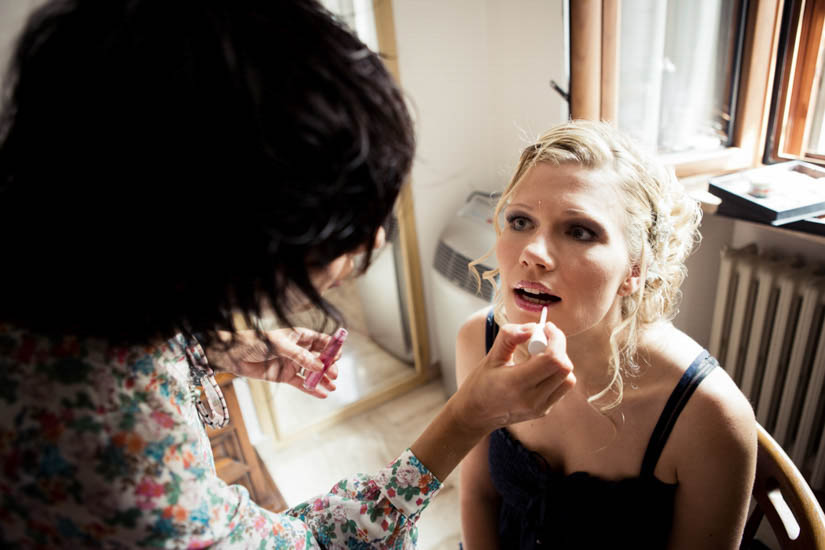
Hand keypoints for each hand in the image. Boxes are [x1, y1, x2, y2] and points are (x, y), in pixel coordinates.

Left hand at [205, 328, 339, 397]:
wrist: (234, 356)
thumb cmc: (255, 342)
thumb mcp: (279, 346)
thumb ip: (299, 356)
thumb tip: (318, 366)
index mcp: (298, 336)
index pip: (320, 340)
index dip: (331, 347)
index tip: (339, 355)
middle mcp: (298, 350)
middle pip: (319, 358)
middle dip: (329, 366)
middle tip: (333, 374)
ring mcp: (292, 363)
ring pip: (312, 372)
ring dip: (323, 379)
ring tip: (332, 386)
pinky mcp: (285, 376)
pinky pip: (302, 383)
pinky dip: (312, 389)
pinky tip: (322, 394)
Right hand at [449, 321, 575, 433]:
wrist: (476, 414)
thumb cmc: (480, 383)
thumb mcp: (491, 357)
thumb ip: (509, 337)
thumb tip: (532, 327)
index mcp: (515, 383)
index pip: (553, 359)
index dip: (555, 339)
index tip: (546, 328)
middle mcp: (531, 399)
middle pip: (564, 367)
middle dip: (558, 346)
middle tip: (543, 338)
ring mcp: (540, 407)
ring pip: (568, 378)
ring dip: (559, 361)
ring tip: (540, 356)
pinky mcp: (544, 410)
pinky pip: (562, 387)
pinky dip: (557, 373)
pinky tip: (540, 369)